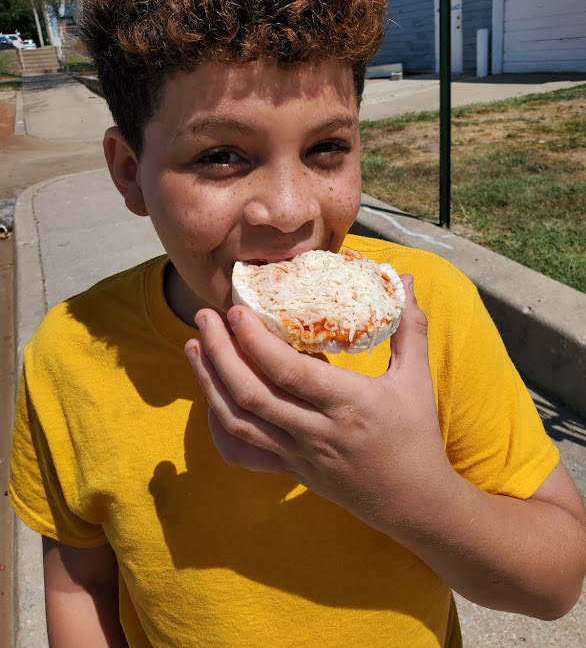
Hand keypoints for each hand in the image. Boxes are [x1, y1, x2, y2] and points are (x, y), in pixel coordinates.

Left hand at [185, 275, 454, 533]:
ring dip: (209, 383)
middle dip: (220, 353)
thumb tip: (406, 277)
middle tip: (204, 318)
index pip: (288, 371)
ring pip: (238, 422)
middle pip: (252, 394)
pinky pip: (242, 453)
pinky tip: (212, 396)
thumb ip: (409, 326)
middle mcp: (316, 431)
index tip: (237, 310)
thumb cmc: (416, 435)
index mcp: (348, 404)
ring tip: (194, 347)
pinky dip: (219, 426)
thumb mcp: (417, 379)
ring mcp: (297, 455)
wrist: (412, 502)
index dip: (256, 340)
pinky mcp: (288, 470)